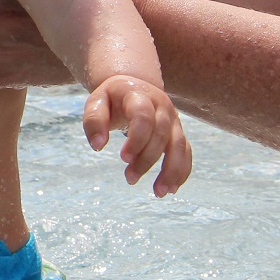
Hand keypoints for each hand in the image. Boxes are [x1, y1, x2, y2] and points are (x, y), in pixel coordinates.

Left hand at [83, 75, 191, 195]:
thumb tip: (97, 146)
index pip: (144, 116)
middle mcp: (162, 106)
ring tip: (159, 193)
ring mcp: (173, 120)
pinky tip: (171, 188)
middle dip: (147, 159)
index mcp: (139, 96)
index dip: (137, 138)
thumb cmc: (111, 99)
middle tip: (129, 178)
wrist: (133, 86)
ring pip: (179, 145)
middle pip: (161, 134)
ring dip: (171, 170)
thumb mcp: (96, 102)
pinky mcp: (178, 132)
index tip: (123, 158)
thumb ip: (94, 120)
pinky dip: (182, 170)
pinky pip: (186, 152)